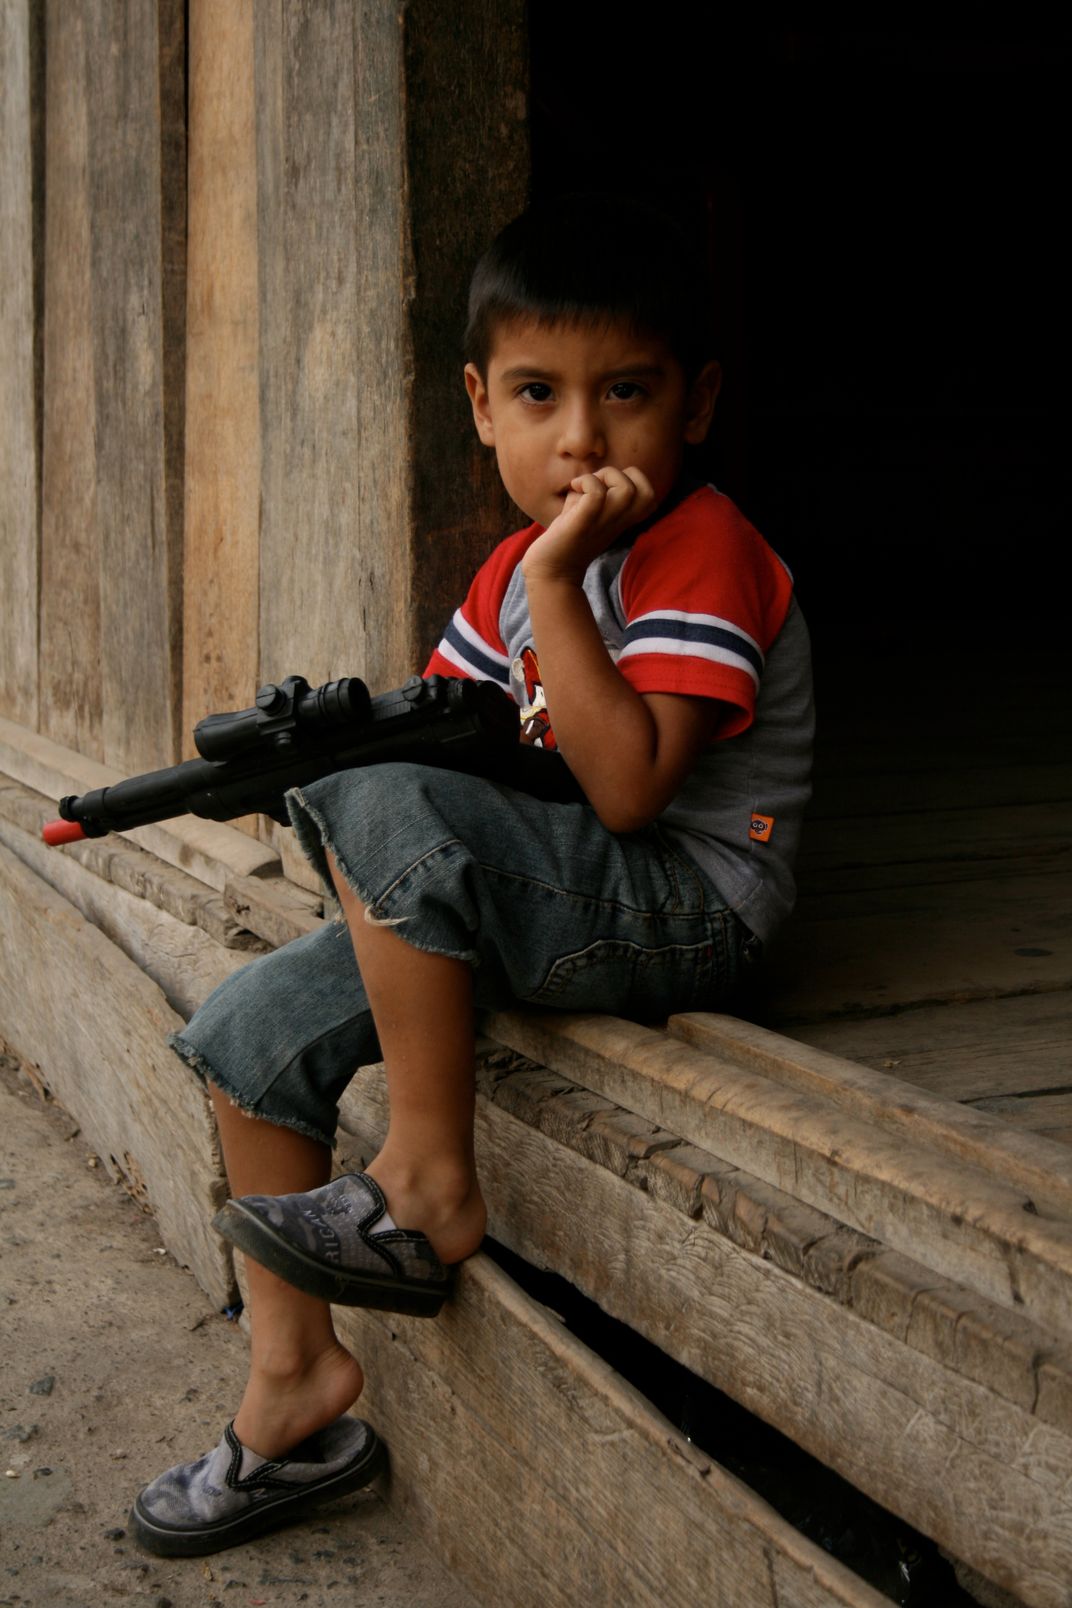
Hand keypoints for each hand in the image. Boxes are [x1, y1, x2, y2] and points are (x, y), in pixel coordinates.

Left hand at [521, 466, 656, 584]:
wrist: (551, 570)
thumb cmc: (567, 536)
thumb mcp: (588, 510)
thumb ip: (596, 491)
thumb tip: (593, 475)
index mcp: (622, 519)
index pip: (650, 495)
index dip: (633, 479)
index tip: (607, 485)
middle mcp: (618, 522)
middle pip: (647, 491)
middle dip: (622, 474)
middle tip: (596, 483)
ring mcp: (601, 523)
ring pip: (627, 490)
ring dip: (605, 476)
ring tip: (583, 486)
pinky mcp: (582, 524)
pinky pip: (597, 495)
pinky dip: (586, 482)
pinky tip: (573, 488)